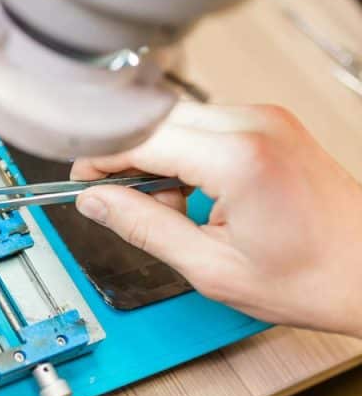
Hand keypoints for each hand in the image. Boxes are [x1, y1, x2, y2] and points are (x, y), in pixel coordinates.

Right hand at [71, 103, 361, 336]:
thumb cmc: (313, 277)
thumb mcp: (211, 268)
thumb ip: (144, 228)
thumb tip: (96, 202)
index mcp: (238, 159)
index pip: (140, 139)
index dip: (100, 159)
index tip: (81, 181)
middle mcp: (253, 124)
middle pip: (154, 120)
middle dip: (126, 156)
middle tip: (119, 198)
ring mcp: (265, 118)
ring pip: (175, 118)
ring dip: (156, 154)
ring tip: (172, 204)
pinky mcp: (270, 121)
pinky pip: (203, 123)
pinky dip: (184, 151)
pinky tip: (194, 189)